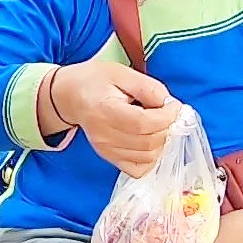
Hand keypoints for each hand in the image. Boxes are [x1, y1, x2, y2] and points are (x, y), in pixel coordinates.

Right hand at [49, 62, 180, 176]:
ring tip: (157, 124)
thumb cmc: (94, 81)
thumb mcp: (121, 73)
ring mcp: (105, 149)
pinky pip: (138, 169)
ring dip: (161, 142)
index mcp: (104, 110)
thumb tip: (169, 106)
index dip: (166, 117)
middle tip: (167, 112)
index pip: (142, 123)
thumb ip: (148, 87)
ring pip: (147, 157)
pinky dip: (151, 158)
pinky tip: (149, 141)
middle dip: (167, 128)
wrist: (68, 95)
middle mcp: (103, 135)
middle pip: (148, 142)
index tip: (174, 106)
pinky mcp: (109, 157)